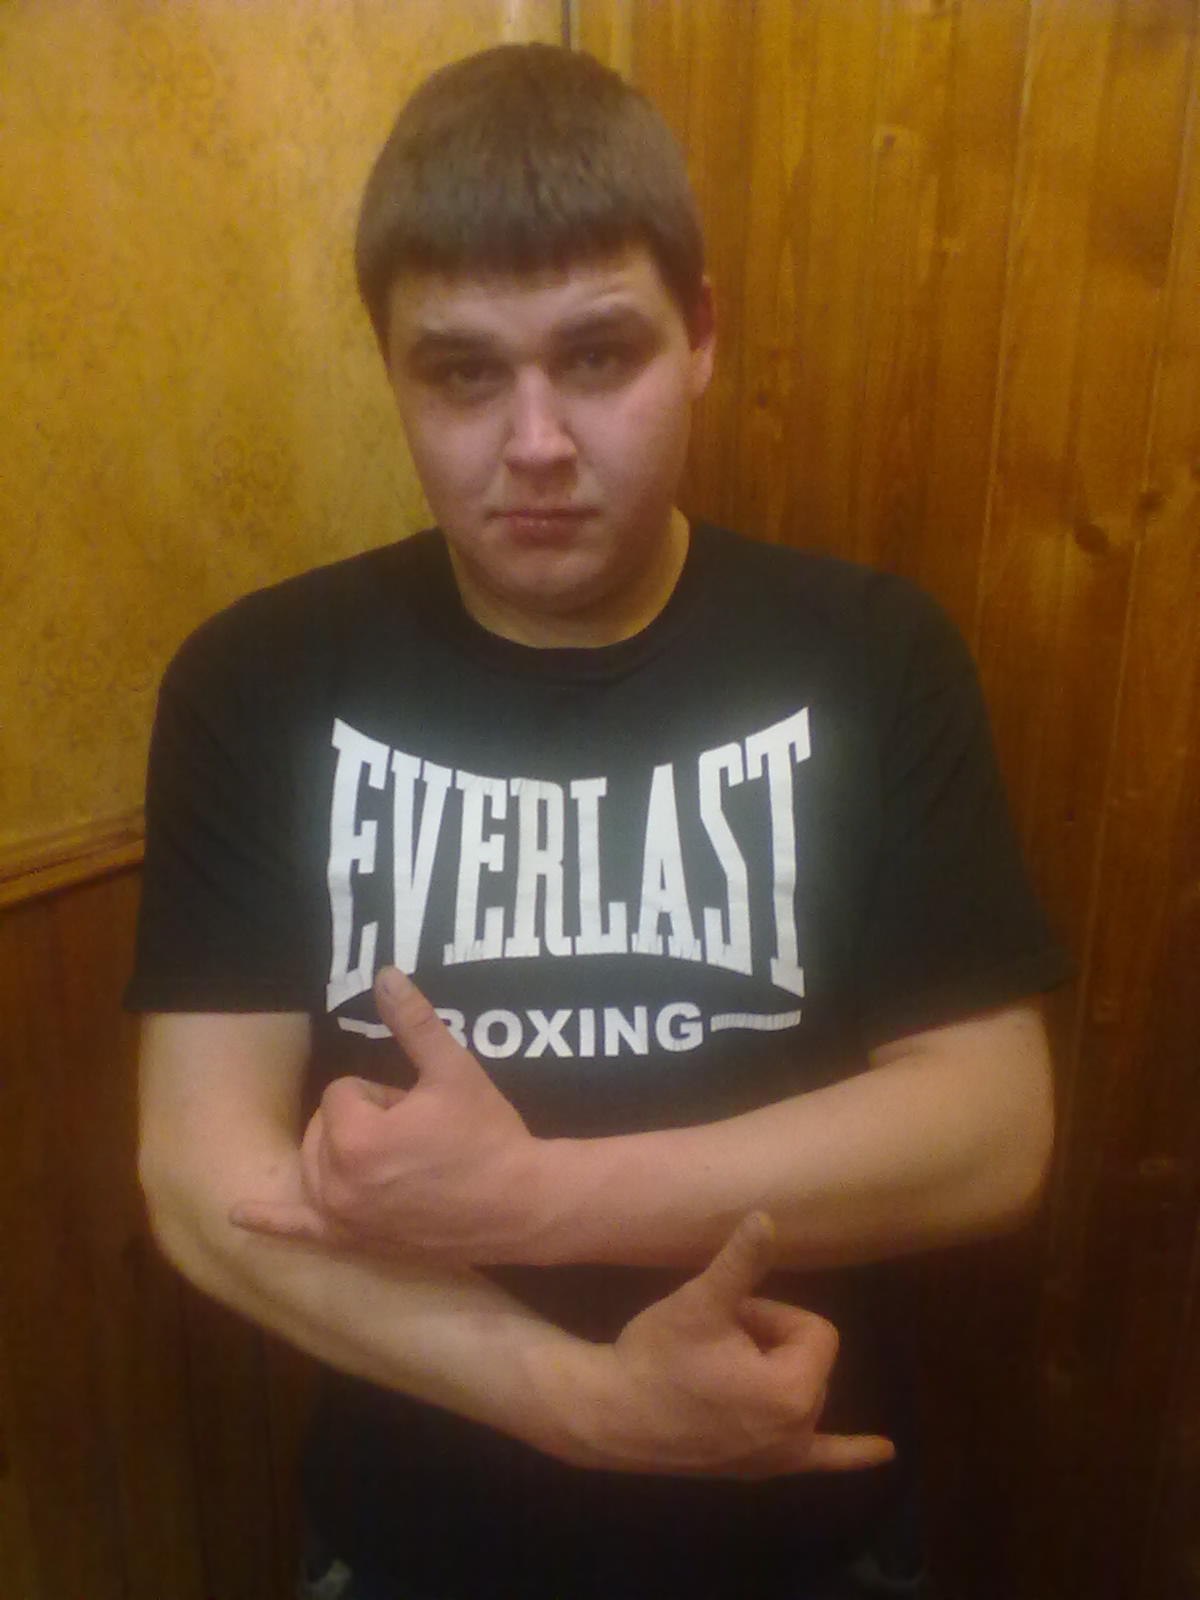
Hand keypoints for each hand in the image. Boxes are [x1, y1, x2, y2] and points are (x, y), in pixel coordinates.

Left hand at [230, 967, 546, 1260]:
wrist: (520, 1205)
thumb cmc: (486, 1135)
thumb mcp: (452, 1070)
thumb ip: (413, 1022)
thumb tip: (383, 973)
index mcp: (354, 1138)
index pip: (342, 1091)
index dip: (385, 1094)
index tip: (421, 1112)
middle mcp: (335, 1183)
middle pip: (325, 1127)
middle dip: (364, 1123)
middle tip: (416, 1137)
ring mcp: (341, 1218)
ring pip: (317, 1163)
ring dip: (342, 1154)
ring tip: (397, 1163)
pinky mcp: (352, 1242)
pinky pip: (298, 1232)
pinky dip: (268, 1221)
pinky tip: (237, 1214)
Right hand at [541, 1213, 894, 1476]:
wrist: (611, 1414)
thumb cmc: (658, 1356)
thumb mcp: (703, 1302)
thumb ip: (743, 1261)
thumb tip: (768, 1215)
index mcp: (794, 1390)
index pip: (813, 1330)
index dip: (770, 1314)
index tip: (726, 1320)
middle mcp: (798, 1430)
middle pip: (808, 1360)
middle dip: (768, 1341)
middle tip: (715, 1342)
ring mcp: (781, 1457)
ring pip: (801, 1390)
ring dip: (779, 1372)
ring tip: (723, 1370)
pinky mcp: (762, 1469)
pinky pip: (821, 1462)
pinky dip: (853, 1454)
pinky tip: (886, 1452)